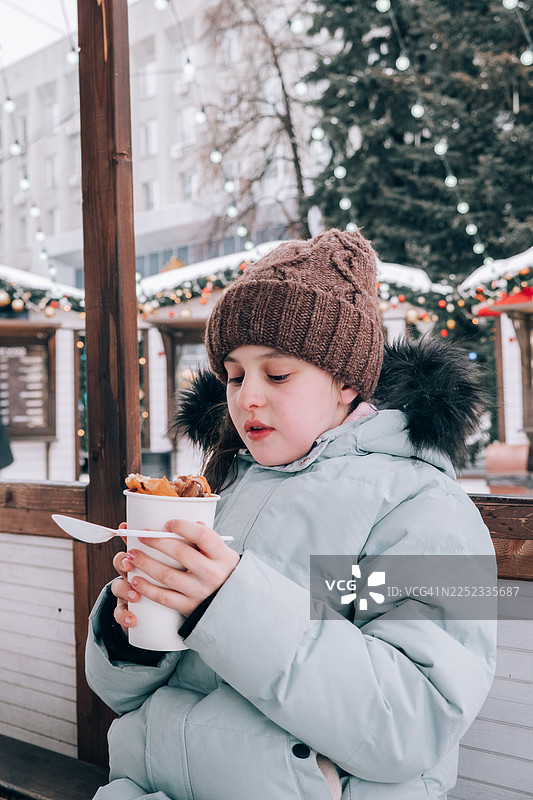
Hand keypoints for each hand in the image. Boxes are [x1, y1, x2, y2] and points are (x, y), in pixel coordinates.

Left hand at [111, 520, 238, 631]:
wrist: (232, 602)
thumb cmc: (222, 570)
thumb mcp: (222, 552)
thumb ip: (206, 539)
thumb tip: (192, 522)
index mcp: (222, 555)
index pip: (202, 536)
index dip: (183, 527)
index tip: (167, 523)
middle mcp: (212, 573)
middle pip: (181, 553)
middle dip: (157, 542)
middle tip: (141, 536)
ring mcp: (200, 591)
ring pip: (168, 576)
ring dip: (146, 564)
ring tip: (132, 555)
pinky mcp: (189, 606)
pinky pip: (164, 598)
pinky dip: (147, 588)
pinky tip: (135, 580)